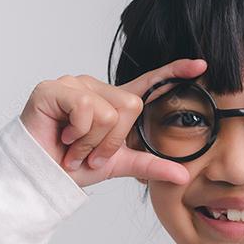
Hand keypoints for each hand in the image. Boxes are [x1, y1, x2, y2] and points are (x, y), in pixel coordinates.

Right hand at [19, 58, 207, 186]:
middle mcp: (95, 87)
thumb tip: (184, 175)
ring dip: (94, 141)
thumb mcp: (119, 165)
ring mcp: (73, 84)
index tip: (202, 64)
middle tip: (91, 153)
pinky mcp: (53, 89)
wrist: (42, 178)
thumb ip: (150, 165)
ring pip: (109, 110)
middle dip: (113, 140)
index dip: (175, 71)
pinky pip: (86, 108)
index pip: (148, 82)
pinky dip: (78, 132)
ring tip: (75, 147)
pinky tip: (63, 136)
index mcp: (112, 102)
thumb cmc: (72, 167)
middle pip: (130, 106)